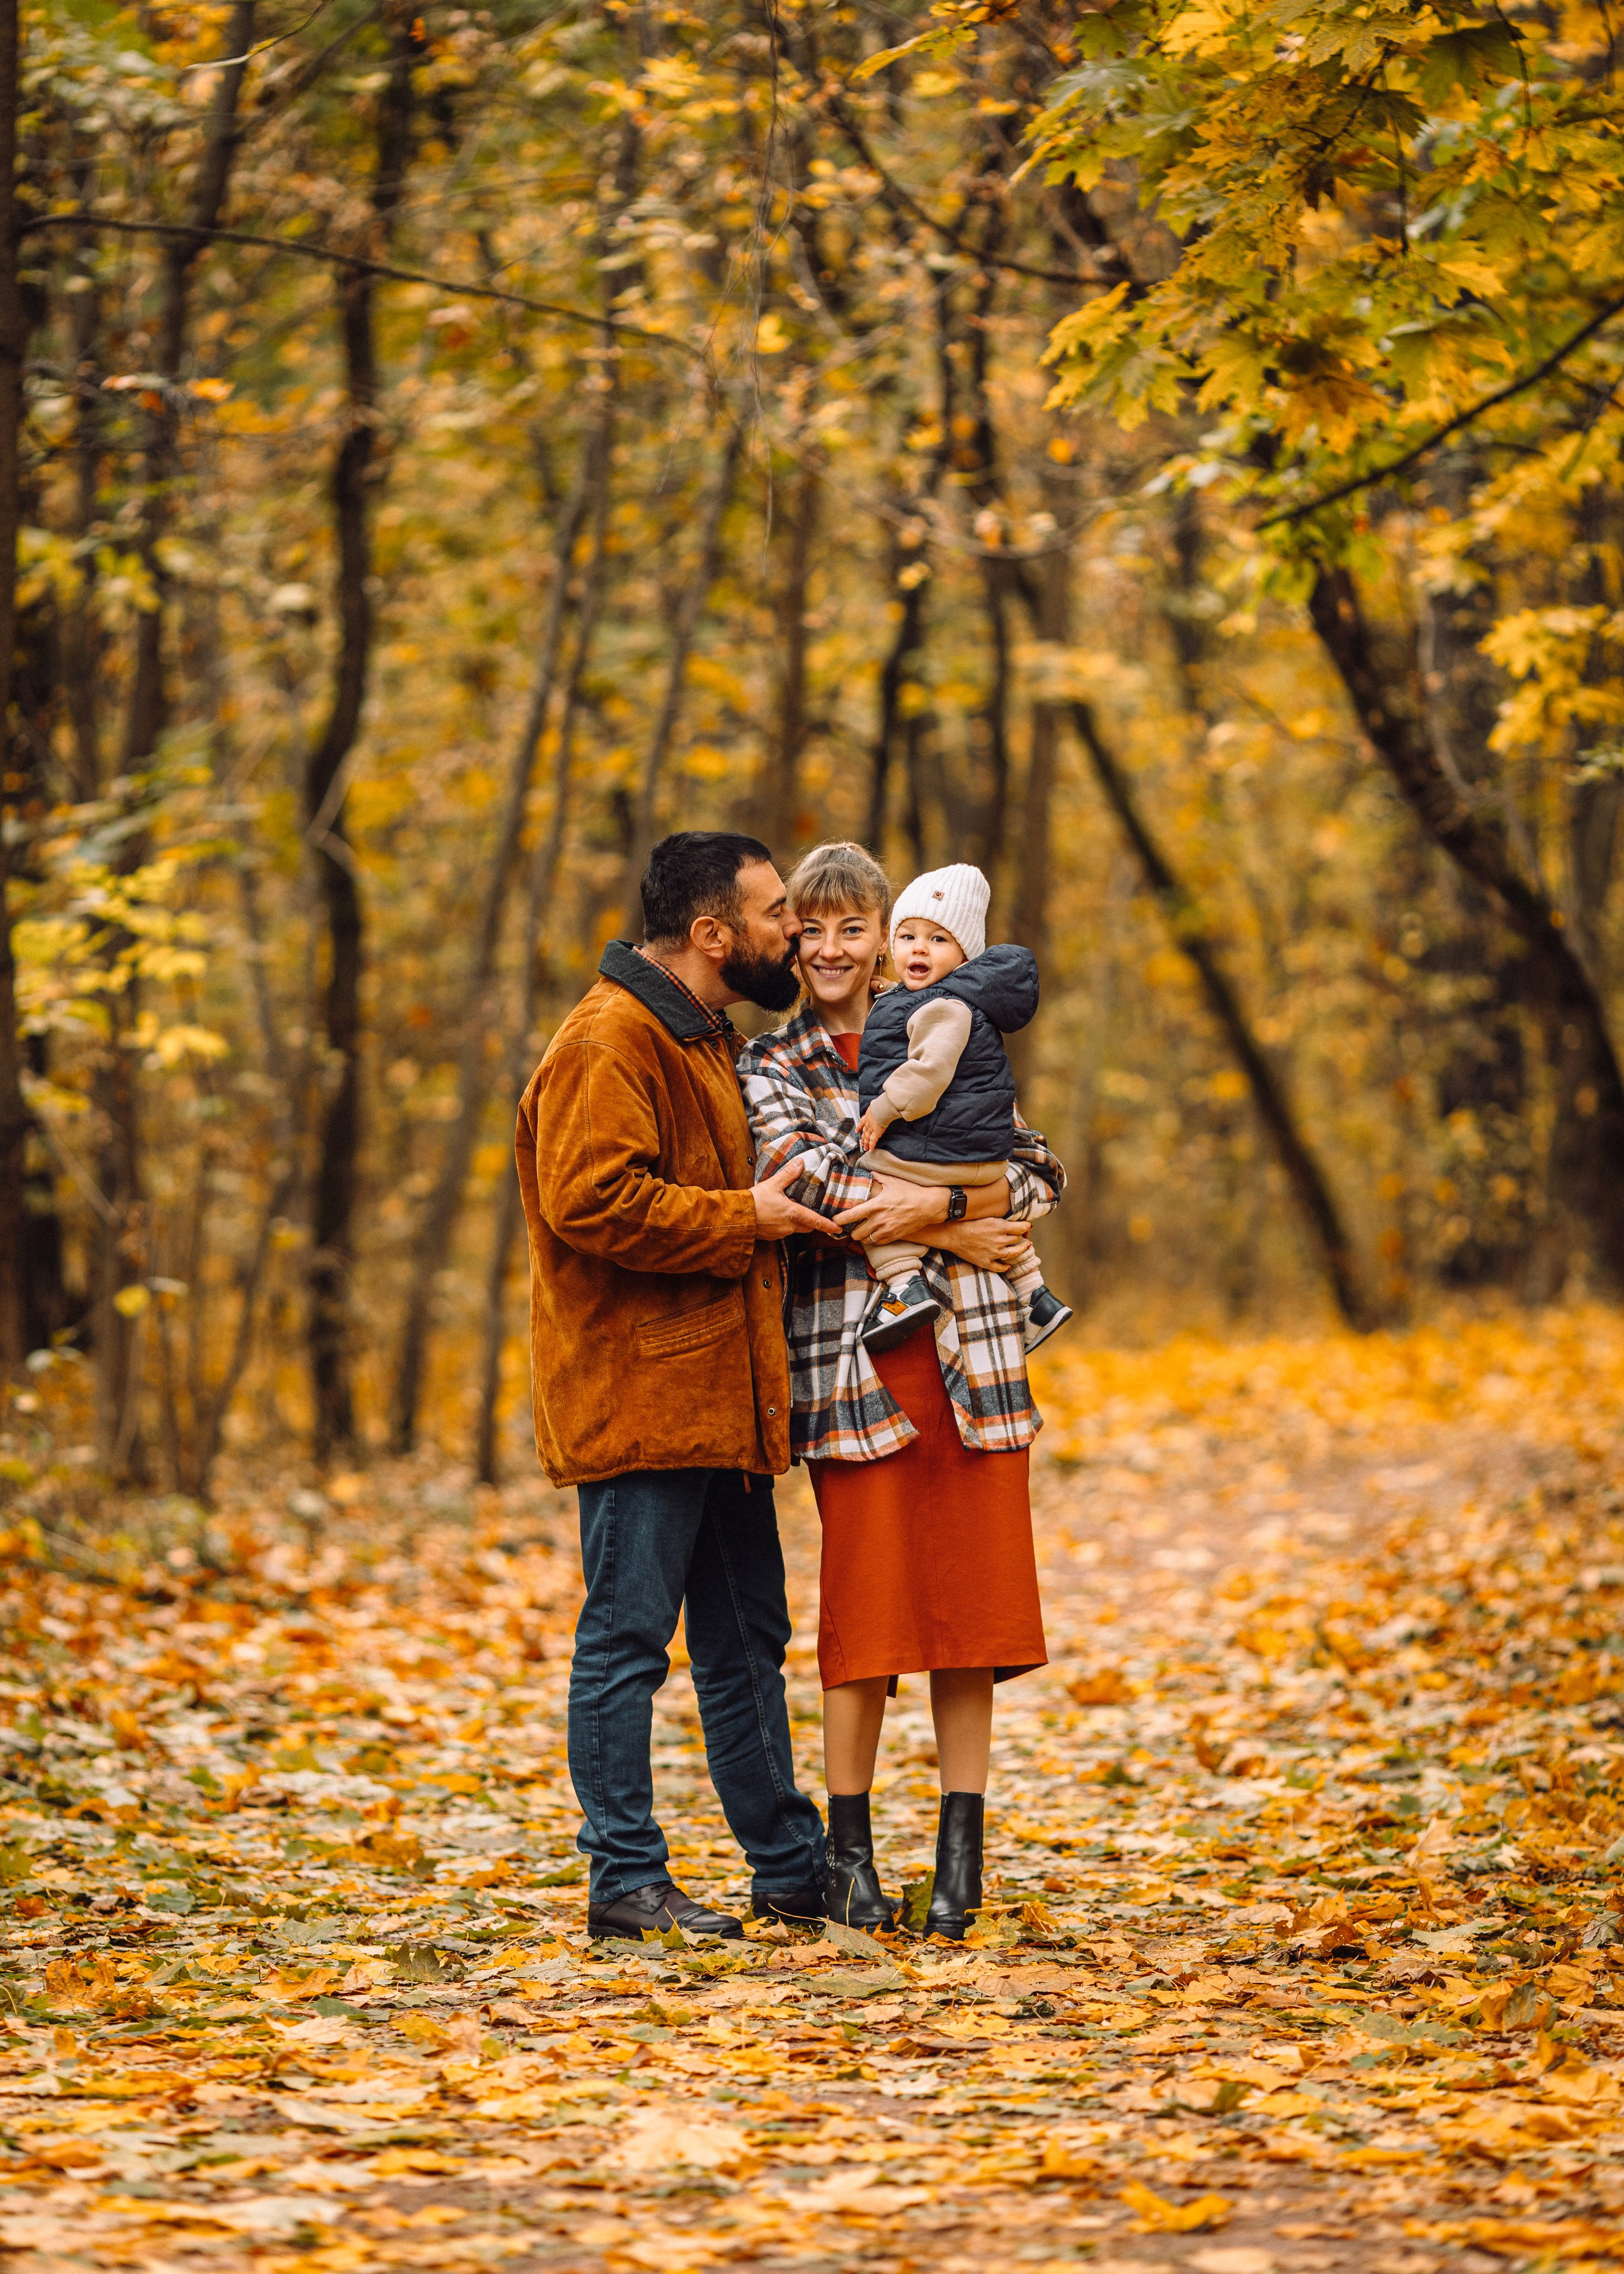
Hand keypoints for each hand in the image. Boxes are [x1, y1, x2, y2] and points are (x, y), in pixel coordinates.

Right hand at [752, 1158, 838, 1239]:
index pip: (816, 1221)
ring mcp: (779, 1233)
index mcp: (793, 1214)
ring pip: (795, 1230)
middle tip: (818, 1218)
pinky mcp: (770, 1237)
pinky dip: (785, 1225)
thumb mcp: (773, 1184)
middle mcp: (789, 1227)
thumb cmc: (754, 1201)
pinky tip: (778, 1217)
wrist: (736, 1218)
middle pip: (808, 1227)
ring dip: (798, 1223)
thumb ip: (788, 1174)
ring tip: (794, 1213)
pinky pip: (783, 1232)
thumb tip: (801, 1163)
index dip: (828, 1225)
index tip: (839, 1229)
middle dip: (813, 1223)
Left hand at [834, 1174, 949, 1244]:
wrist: (928, 1206)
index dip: (839, 1220)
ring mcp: (887, 1230)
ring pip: (866, 1240)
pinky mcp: (895, 1237)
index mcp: (876, 1205)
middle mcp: (880, 1220)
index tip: (834, 1221)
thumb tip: (867, 1172)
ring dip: (862, 1236)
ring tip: (862, 1230)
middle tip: (850, 1227)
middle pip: (856, 1234)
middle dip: (851, 1231)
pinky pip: (878, 1243)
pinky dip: (874, 1240)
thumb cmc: (910, 1192)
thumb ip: (877, 1177)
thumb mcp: (892, 1181)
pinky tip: (874, 1233)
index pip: (852, 1215)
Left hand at [856, 1106, 886, 1153]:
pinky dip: (871, 1146)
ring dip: (865, 1143)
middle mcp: (868, 1124)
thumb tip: (880, 1103)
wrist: (881, 1109)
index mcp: (867, 1117)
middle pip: (864, 1132)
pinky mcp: (876, 1133)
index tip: (857, 1130)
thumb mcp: (876, 1104)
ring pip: (867, 1138)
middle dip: (862, 1138)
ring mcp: (871, 1129)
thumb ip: (876, 1106)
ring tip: (864, 1148)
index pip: (862, 1123)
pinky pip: (873, 1141)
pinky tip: (870, 1149)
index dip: (859, 1127)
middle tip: (861, 1143)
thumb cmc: (881, 1105)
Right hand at [935, 1216, 1031, 1272]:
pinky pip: (1000, 1267)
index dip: (1026, 1226)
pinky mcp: (986, 1262)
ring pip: (1014, 1253)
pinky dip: (1006, 1267)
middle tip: (1024, 1235)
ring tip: (1025, 1248)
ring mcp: (994, 1253)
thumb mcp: (987, 1217)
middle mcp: (1000, 1240)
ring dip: (1021, 1250)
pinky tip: (1009, 1266)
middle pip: (1018, 1239)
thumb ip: (1001, 1220)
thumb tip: (1014, 1222)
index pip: (1021, 1228)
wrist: (952, 1234)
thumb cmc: (967, 1222)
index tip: (1028, 1226)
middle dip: (1022, 1237)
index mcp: (1000, 1227)